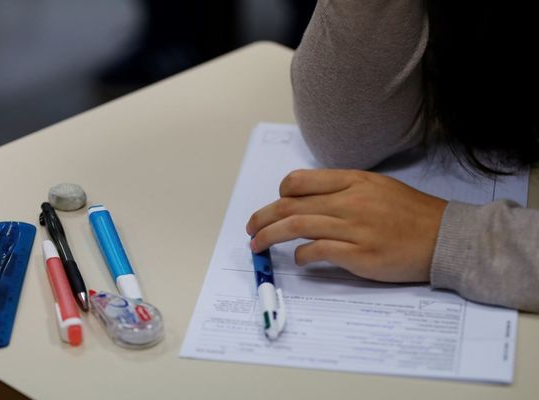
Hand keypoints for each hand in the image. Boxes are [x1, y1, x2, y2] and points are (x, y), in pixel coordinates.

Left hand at [246, 169, 447, 282]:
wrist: (444, 237)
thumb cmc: (411, 213)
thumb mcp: (377, 187)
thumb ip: (343, 189)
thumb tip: (309, 200)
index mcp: (352, 180)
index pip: (300, 181)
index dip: (280, 193)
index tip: (276, 205)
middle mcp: (349, 201)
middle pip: (290, 205)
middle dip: (262, 217)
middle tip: (251, 228)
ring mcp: (353, 228)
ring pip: (297, 226)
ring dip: (270, 236)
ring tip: (258, 245)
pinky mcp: (358, 254)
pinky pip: (317, 251)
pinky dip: (301, 255)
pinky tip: (298, 259)